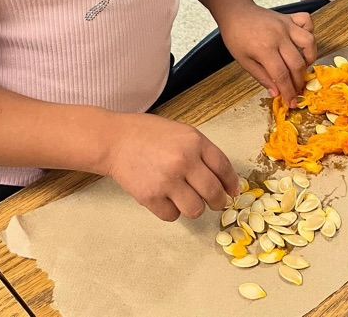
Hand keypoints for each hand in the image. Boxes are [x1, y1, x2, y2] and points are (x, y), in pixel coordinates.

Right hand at [106, 114, 238, 220]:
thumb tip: (222, 177)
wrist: (115, 140)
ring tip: (187, 199)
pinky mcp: (150, 197)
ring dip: (195, 207)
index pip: (223, 167)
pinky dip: (172, 211)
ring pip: (195, 210)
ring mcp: (167, 180)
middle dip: (218, 202)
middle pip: (213, 193)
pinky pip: (172, 216)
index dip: (231, 183)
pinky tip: (166, 198)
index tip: (232, 191)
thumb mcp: (181, 132)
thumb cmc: (148, 134)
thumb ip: (201, 151)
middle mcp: (183, 161)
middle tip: (215, 203)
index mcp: (194, 142)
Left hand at [217, 5, 316, 106]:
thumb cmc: (236, 37)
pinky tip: (303, 43)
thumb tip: (276, 93)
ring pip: (308, 42)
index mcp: (265, 49)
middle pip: (297, 63)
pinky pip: (307, 22)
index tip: (291, 102)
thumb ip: (261, 77)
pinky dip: (310, 32)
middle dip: (298, 81)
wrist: (235, 12)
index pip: (282, 75)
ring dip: (310, 57)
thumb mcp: (244, 61)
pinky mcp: (289, 17)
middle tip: (295, 90)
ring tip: (303, 67)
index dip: (288, 91)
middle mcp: (279, 36)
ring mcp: (286, 25)